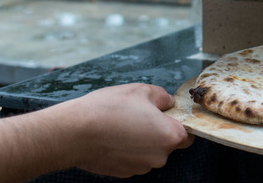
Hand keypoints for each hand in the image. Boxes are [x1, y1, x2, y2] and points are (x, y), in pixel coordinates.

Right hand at [57, 83, 194, 177]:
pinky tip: (114, 136)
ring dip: (142, 140)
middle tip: (140, 115)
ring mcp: (140, 167)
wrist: (74, 132)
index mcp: (170, 136)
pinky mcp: (123, 173)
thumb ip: (162, 97)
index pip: (188, 133)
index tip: (166, 115)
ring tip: (123, 124)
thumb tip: (168, 103)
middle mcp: (159, 156)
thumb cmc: (109, 109)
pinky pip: (133, 159)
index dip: (178, 123)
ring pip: (149, 152)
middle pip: (167, 143)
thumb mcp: (141, 90)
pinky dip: (127, 149)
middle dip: (158, 130)